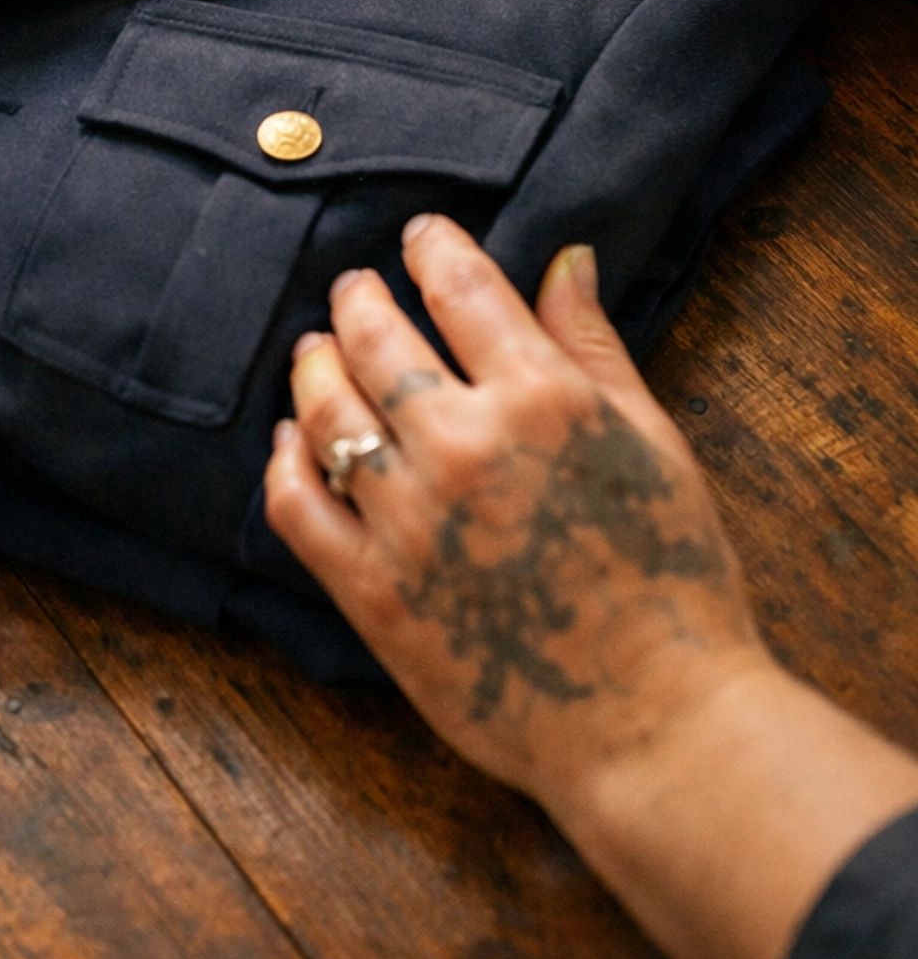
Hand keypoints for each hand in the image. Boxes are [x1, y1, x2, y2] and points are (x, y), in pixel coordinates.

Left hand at [266, 216, 762, 807]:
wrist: (657, 722)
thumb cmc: (674, 581)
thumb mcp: (652, 443)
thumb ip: (592, 346)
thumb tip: (565, 256)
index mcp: (541, 399)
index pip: (460, 286)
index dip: (431, 247)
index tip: (419, 236)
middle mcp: (464, 446)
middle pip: (375, 337)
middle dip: (358, 298)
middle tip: (353, 288)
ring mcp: (408, 519)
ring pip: (325, 410)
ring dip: (313, 367)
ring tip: (315, 352)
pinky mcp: (372, 591)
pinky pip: (297, 505)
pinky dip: (285, 461)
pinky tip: (289, 442)